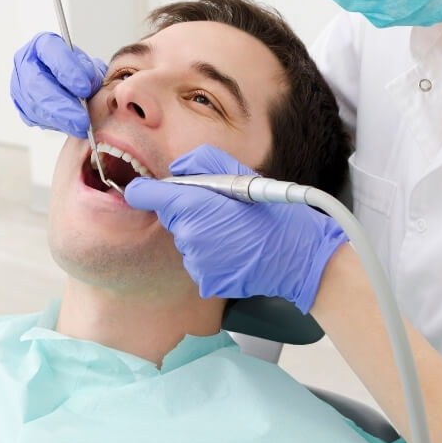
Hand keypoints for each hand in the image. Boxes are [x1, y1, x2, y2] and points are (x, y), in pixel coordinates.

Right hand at [10, 31, 107, 137]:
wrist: (72, 84)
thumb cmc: (79, 71)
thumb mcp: (89, 65)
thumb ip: (90, 72)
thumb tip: (88, 84)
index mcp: (43, 44)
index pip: (51, 52)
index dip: (67, 70)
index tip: (84, 88)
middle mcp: (26, 62)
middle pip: (36, 83)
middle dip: (61, 104)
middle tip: (82, 118)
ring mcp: (20, 84)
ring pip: (34, 104)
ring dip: (59, 119)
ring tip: (79, 127)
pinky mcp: (22, 105)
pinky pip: (34, 117)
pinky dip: (53, 124)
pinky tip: (68, 126)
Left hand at [124, 144, 347, 312]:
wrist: (298, 256)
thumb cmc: (272, 212)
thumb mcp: (240, 173)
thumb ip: (201, 162)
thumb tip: (176, 170)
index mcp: (193, 204)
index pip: (146, 195)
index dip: (144, 191)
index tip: (143, 190)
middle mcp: (189, 235)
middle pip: (171, 218)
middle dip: (188, 211)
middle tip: (220, 209)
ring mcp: (196, 261)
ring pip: (186, 241)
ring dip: (201, 235)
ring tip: (233, 232)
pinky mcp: (205, 280)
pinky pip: (198, 262)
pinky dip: (211, 256)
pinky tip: (234, 251)